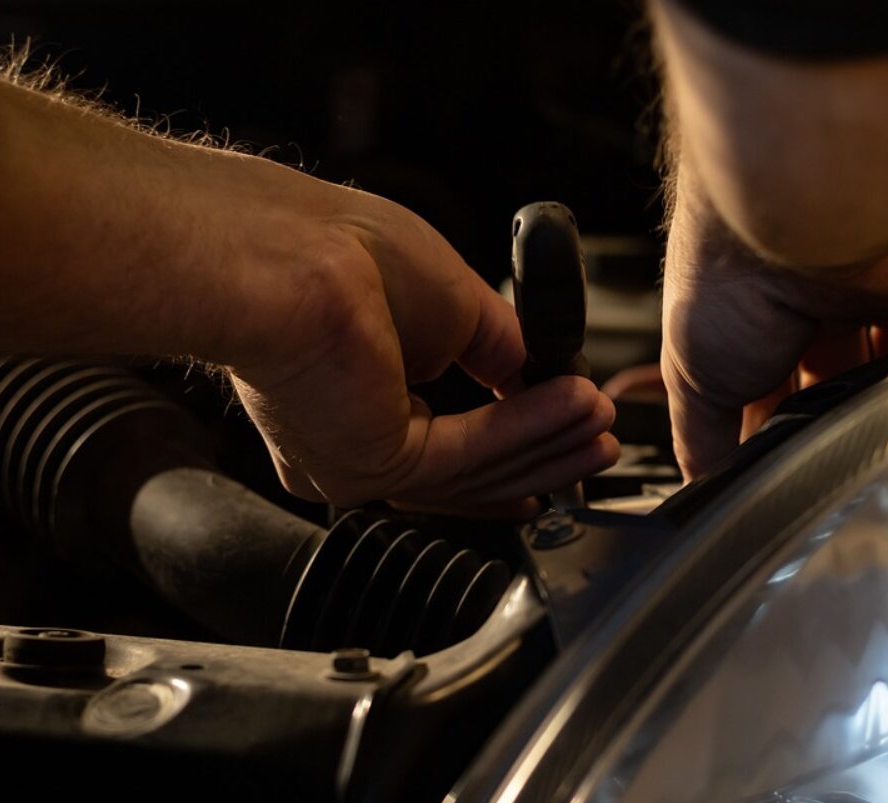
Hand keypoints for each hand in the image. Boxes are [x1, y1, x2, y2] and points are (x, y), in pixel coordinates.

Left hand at [217, 185, 618, 509]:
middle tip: (598, 438)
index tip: (562, 431)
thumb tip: (540, 373)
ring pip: (472, 468)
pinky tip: (573, 406)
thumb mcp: (447, 297)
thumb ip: (495, 345)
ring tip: (600, 422)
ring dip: (547, 442)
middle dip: (542, 452)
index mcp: (347, 394)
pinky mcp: (371, 464)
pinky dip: (529, 430)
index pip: (439, 441)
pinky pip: (468, 454)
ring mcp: (354, 459)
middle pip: (464, 468)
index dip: (509, 442)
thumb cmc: (331, 249)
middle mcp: (344, 437)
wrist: (287, 256)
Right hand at [660, 187, 887, 479]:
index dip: (785, 423)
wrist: (793, 217)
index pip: (780, 380)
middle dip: (846, 406)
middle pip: (849, 363)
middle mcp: (819, 289)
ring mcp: (881, 271)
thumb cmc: (731, 280)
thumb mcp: (693, 379)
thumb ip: (702, 437)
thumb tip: (711, 487)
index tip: (788, 469)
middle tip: (849, 453)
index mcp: (758, 309)